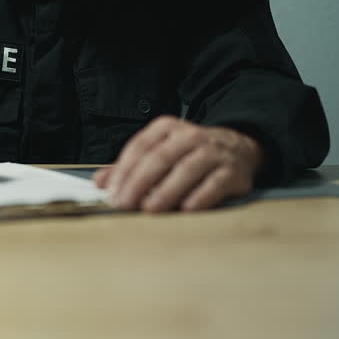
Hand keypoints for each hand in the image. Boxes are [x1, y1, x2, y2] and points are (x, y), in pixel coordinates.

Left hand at [93, 116, 262, 211]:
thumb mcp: (159, 153)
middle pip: (159, 158)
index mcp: (167, 129)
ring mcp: (213, 151)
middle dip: (139, 183)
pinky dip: (200, 197)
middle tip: (124, 204)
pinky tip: (186, 209)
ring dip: (166, 191)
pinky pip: (214, 183)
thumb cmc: (190, 155)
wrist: (238, 148)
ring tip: (150, 210)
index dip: (123, 171)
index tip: (111, 193)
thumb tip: (100, 182)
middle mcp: (190, 135)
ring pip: (186, 170)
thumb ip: (129, 168)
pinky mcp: (232, 170)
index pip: (140, 147)